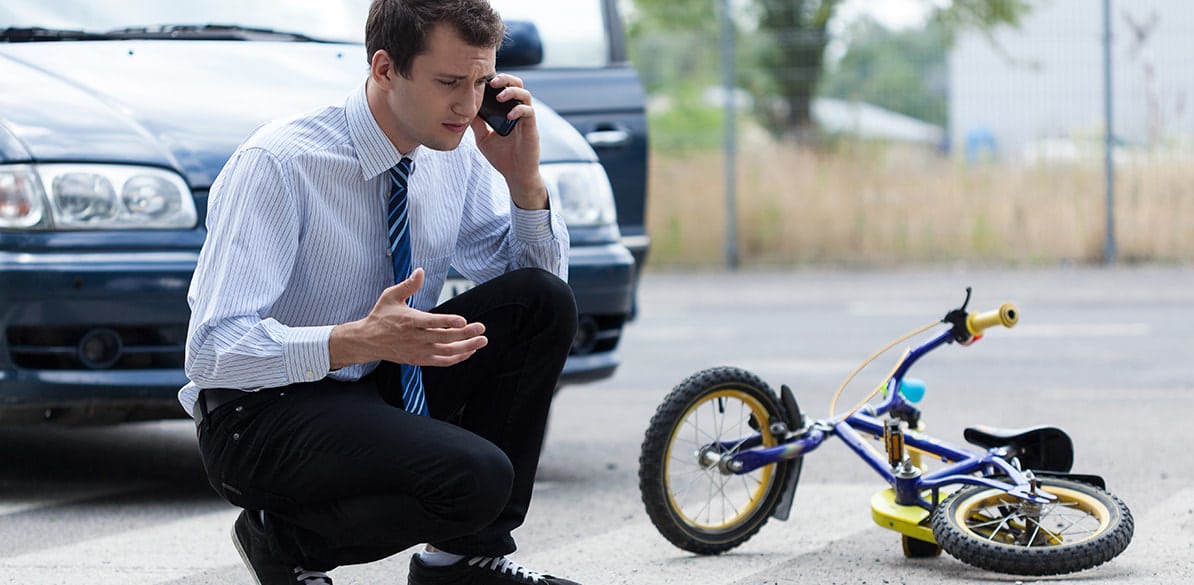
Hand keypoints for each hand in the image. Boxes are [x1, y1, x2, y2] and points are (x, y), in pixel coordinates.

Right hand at [329, 268, 486, 368]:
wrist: (367, 341)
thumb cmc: (381, 315)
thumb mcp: (390, 296)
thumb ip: (408, 285)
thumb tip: (421, 271)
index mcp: (409, 321)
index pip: (432, 322)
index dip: (448, 322)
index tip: (463, 320)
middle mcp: (415, 338)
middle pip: (444, 338)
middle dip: (466, 334)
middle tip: (482, 329)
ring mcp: (418, 351)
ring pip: (446, 352)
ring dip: (466, 347)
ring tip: (482, 341)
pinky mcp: (419, 360)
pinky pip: (441, 361)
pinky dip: (457, 358)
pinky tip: (469, 351)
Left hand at [470, 74, 547, 209]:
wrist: (516, 175)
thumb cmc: (502, 157)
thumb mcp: (483, 138)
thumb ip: (477, 124)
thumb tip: (464, 111)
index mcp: (507, 111)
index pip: (504, 88)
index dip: (496, 80)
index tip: (482, 79)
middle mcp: (518, 111)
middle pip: (517, 84)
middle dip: (505, 79)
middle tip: (492, 82)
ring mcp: (526, 119)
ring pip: (525, 94)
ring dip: (512, 91)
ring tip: (500, 96)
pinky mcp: (531, 128)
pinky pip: (529, 112)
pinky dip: (519, 110)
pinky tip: (509, 116)